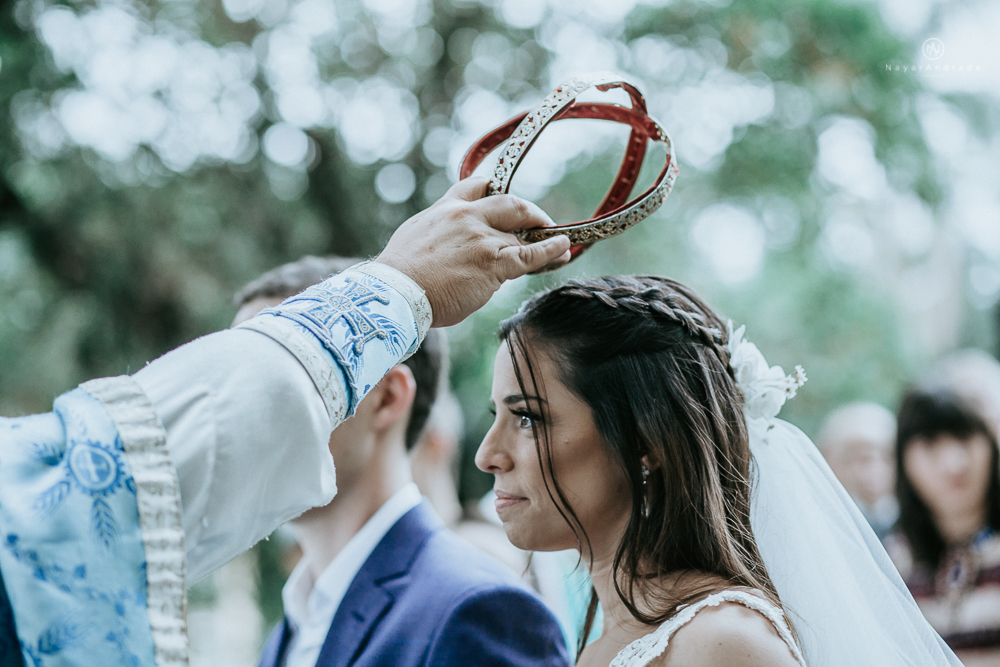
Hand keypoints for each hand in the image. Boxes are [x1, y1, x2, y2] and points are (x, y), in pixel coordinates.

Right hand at [376, 177, 570, 326]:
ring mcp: (482, 239)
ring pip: (522, 233)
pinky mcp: (494, 264)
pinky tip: (564, 249)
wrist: (397, 293)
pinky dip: (551, 251)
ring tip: (560, 247)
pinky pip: (531, 254)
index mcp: (445, 208)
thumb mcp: (414, 237)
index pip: (477, 186)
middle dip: (528, 211)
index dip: (496, 190)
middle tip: (539, 221)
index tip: (506, 197)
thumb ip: (437, 231)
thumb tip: (447, 242)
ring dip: (544, 238)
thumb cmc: (400, 276)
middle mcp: (467, 217)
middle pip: (509, 203)